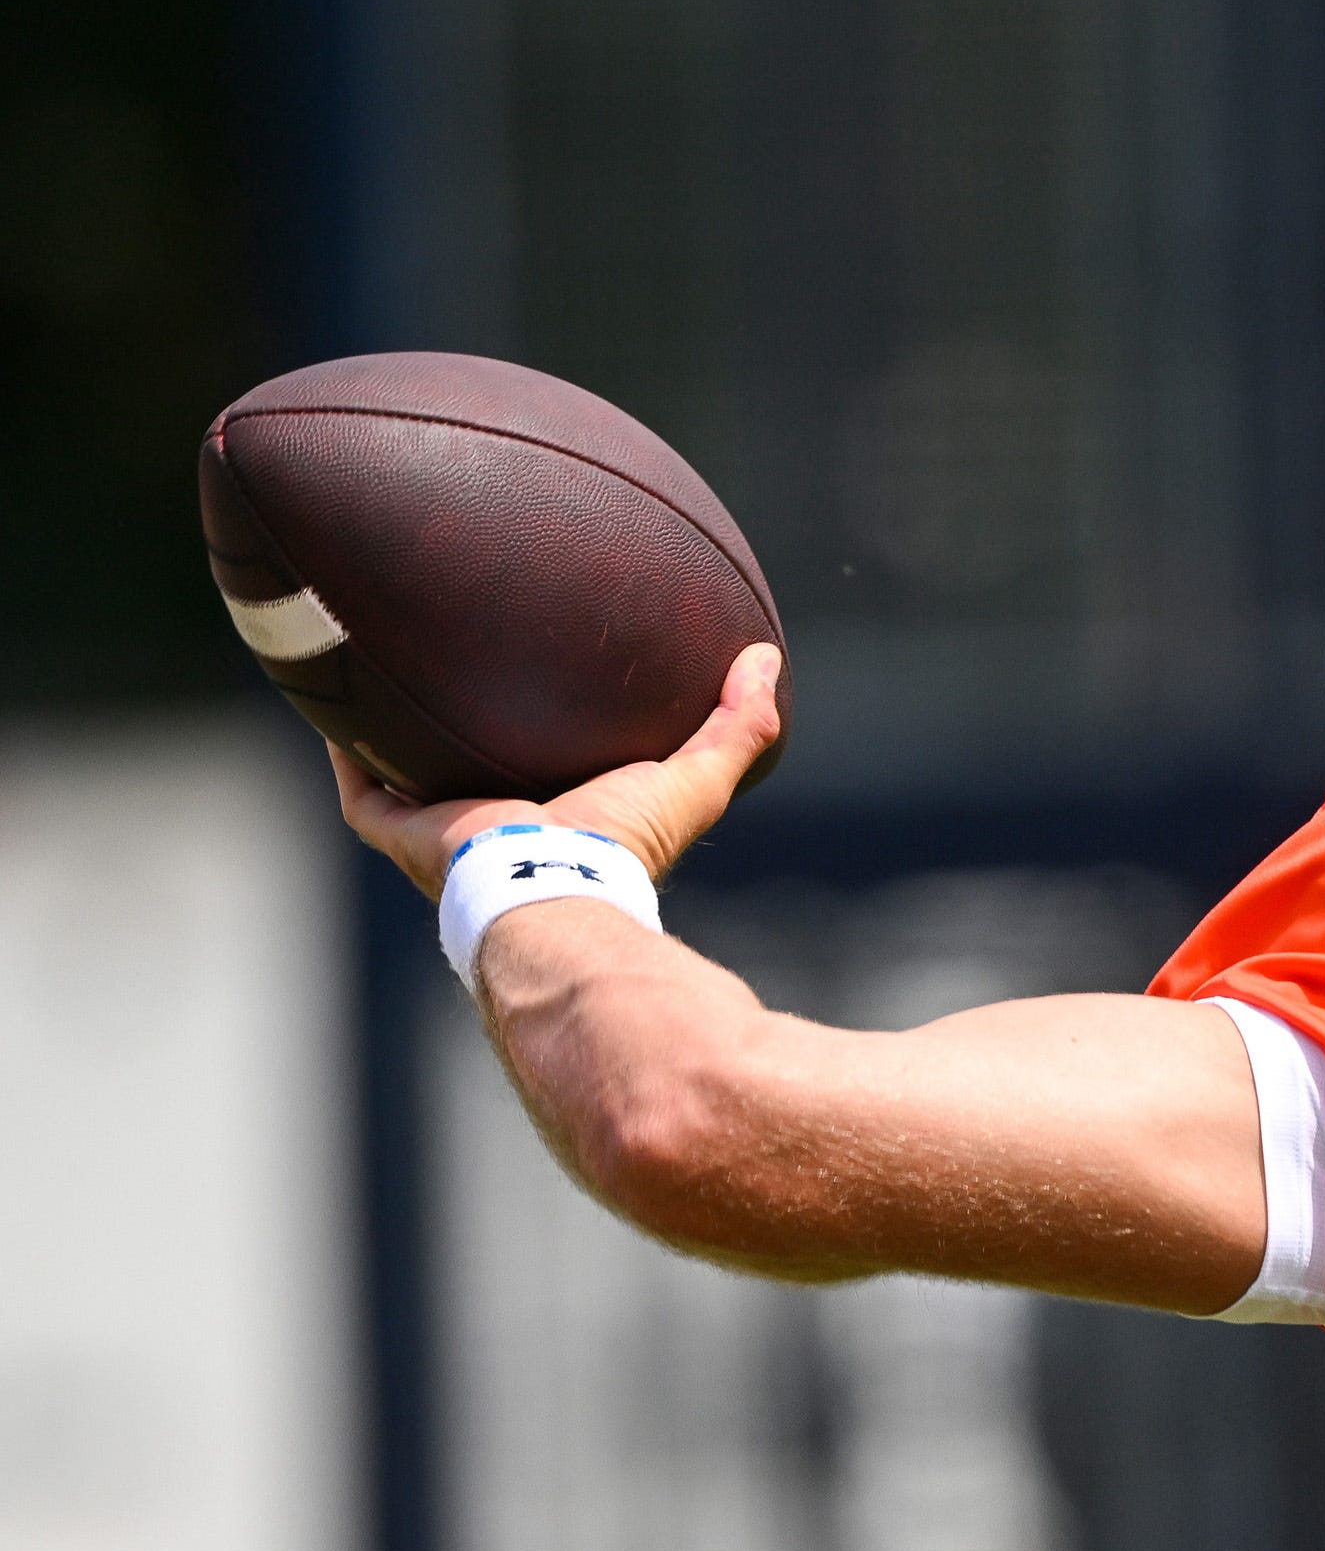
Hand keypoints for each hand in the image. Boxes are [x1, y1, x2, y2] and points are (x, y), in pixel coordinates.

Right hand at [330, 641, 784, 901]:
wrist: (553, 889)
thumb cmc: (621, 849)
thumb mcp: (691, 780)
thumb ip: (738, 727)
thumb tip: (769, 660)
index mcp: (555, 820)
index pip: (544, 774)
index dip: (540, 734)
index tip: (542, 685)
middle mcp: (493, 828)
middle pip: (467, 773)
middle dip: (458, 730)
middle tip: (451, 668)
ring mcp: (440, 832)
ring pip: (404, 776)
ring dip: (391, 733)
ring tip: (376, 668)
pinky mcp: (399, 831)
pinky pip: (359, 785)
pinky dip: (343, 748)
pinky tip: (330, 697)